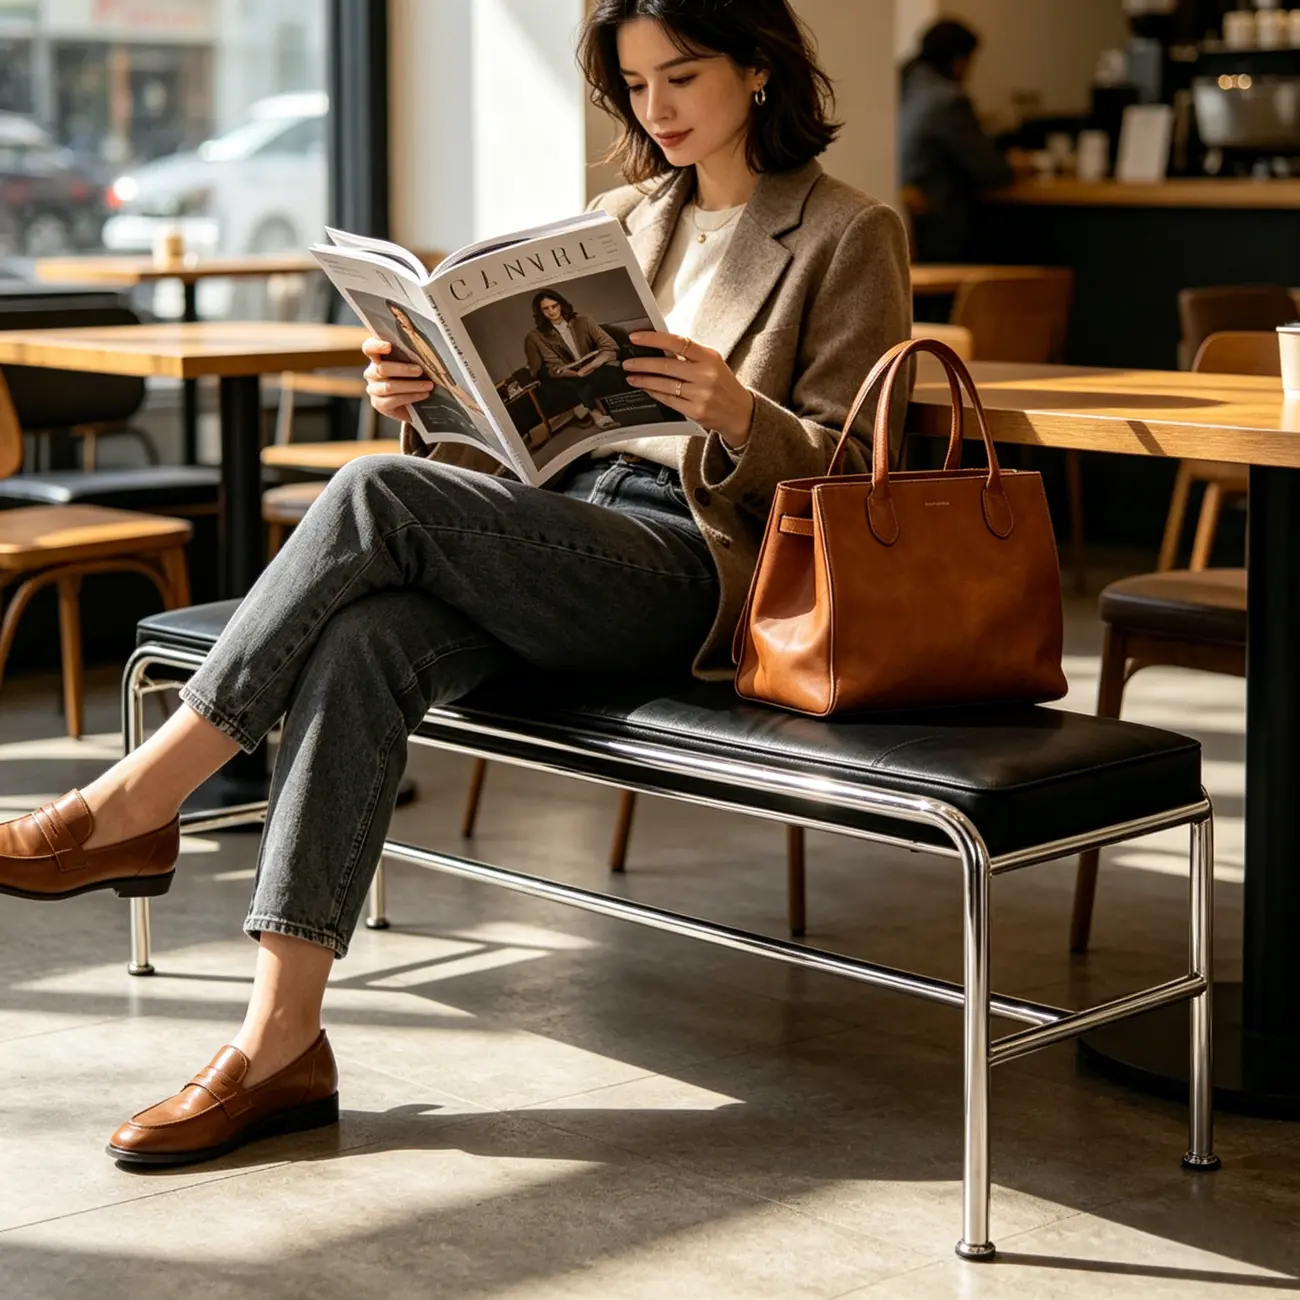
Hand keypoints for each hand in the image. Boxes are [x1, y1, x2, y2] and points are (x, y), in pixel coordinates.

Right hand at [362, 337, 433, 421]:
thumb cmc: (414, 378)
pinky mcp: (379, 404)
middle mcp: (372, 372)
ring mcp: (373, 389)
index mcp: (378, 357)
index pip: (369, 348)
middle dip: (403, 369)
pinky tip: (423, 395)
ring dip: (411, 386)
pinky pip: (393, 400)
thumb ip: (412, 357)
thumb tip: (426, 352)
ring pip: (388, 386)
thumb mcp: (413, 364)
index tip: (389, 346)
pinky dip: (411, 397)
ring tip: (428, 385)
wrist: (414, 405)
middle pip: (381, 368)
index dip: (376, 346)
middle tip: (420, 370)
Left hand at [623, 331, 754, 447]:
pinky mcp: (695, 411)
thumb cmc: (722, 383)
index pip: (677, 343)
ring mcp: (701, 394)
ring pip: (665, 384)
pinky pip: (669, 400)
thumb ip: (690, 354)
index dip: (654, 339)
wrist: (739, 411)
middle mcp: (706, 374)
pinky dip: (655, 393)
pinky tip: (646, 388)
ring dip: (644, 380)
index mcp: (709, 357)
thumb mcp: (712, 362)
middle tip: (628, 362)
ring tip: (631, 376)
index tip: (636, 338)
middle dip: (642, 363)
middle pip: (667, 365)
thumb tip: (659, 346)